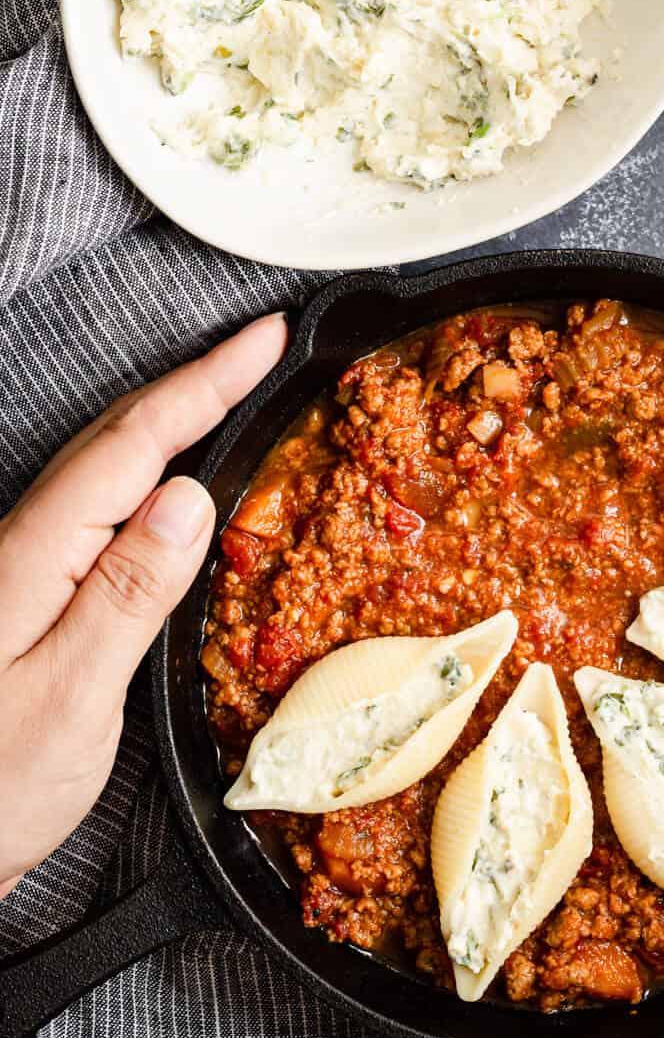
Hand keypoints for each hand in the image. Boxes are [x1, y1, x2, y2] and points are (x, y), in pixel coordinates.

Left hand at [0, 313, 286, 895]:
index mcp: (36, 554)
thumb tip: (189, 497)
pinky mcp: (27, 599)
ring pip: (104, 467)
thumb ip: (129, 593)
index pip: (136, 443)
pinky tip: (168, 488)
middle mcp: (23, 546)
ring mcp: (21, 570)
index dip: (207, 382)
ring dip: (169, 420)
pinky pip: (98, 508)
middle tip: (261, 349)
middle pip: (116, 437)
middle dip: (193, 382)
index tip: (265, 337)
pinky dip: (146, 471)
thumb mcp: (70, 700)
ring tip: (227, 393)